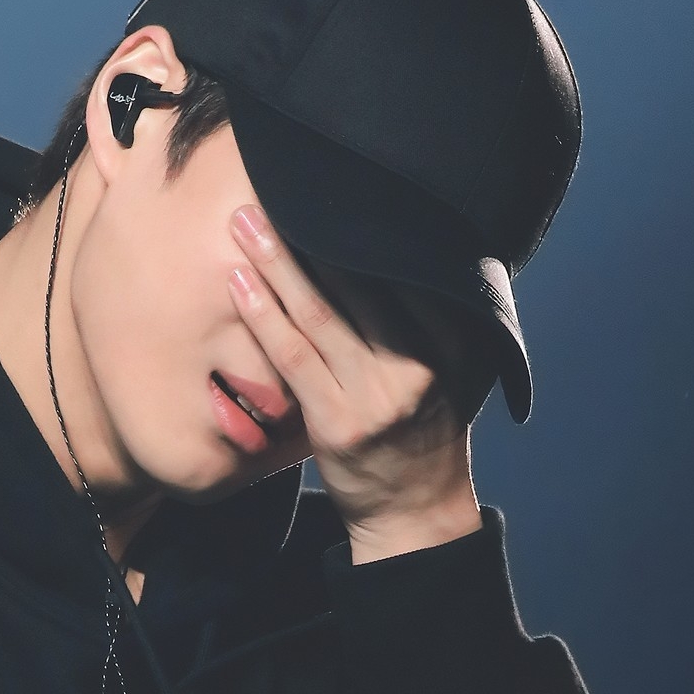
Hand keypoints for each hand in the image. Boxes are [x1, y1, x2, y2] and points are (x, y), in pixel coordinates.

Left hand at [229, 205, 481, 562]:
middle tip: (271, 184)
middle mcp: (421, 364)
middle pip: (356, 283)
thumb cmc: (422, 423)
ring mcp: (379, 395)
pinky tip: (239, 282)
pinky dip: (263, 314)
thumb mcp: (448, 365)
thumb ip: (427, 313)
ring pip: (318, 314)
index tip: (326, 183)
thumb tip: (394, 241)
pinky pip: (293, 356)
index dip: (359, 224)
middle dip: (307, 231)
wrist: (414, 510)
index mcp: (455, 340)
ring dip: (275, 262)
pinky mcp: (338, 422)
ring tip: (245, 222)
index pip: (401, 267)